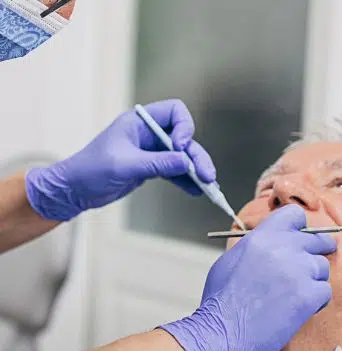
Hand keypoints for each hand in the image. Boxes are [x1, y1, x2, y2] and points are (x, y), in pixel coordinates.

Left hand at [24, 99, 215, 220]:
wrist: (76, 189)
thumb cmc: (91, 170)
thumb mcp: (125, 165)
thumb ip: (157, 163)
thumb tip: (185, 162)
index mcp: (139, 122)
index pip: (174, 112)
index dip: (184, 127)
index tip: (182, 146)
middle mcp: (148, 134)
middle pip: (183, 139)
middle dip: (196, 156)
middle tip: (207, 176)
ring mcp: (151, 152)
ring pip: (182, 157)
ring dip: (196, 171)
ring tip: (209, 187)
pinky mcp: (151, 168)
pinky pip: (175, 172)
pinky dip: (187, 181)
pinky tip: (197, 191)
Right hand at [161, 205, 336, 350]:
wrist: (221, 334)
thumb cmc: (221, 303)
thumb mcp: (230, 260)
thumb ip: (255, 246)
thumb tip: (272, 242)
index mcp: (261, 237)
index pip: (295, 215)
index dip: (301, 228)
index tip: (301, 239)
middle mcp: (281, 248)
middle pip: (317, 240)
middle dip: (315, 253)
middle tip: (310, 268)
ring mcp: (297, 271)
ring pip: (322, 267)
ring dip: (313, 280)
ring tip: (294, 296)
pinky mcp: (307, 296)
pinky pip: (325, 291)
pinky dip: (316, 302)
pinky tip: (299, 310)